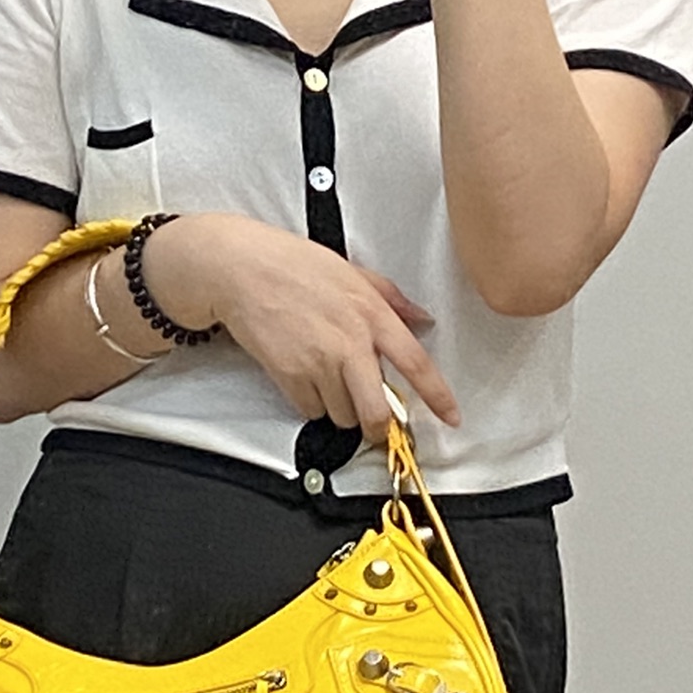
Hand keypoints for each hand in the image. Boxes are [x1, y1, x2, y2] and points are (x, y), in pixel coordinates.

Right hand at [143, 214, 460, 443]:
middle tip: (377, 423)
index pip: (416, 364)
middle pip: (377, 411)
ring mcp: (319, 363)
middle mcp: (350, 343)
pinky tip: (304, 377)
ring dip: (341, 408)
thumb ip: (391, 298)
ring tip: (328, 379)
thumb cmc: (293, 265)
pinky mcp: (290, 377)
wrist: (242, 270)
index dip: (438, 397)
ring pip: (343, 415)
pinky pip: (311, 411)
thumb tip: (421, 319)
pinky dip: (312, 403)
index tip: (450, 417)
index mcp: (372, 315)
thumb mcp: (352, 272)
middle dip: (380, 427)